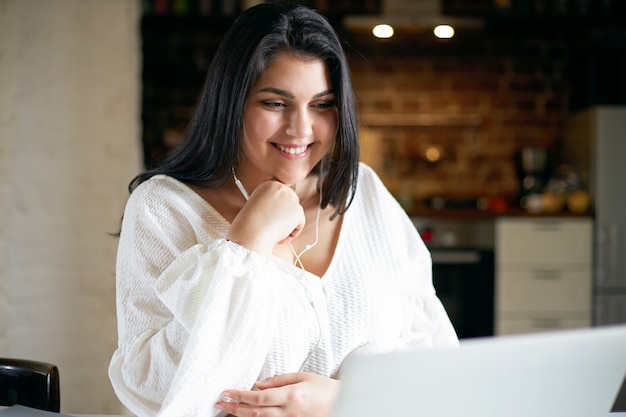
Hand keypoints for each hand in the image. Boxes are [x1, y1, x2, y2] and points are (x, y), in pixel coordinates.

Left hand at [215, 372, 339, 416]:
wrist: (343, 403)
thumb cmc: (325, 388)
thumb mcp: (303, 377)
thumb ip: (279, 380)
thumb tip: (258, 384)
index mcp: (292, 396)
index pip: (259, 397)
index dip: (240, 396)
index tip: (226, 392)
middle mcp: (289, 413)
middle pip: (255, 413)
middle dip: (235, 408)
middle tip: (220, 403)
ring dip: (242, 416)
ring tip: (228, 410)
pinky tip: (247, 416)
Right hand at [227, 180, 305, 256]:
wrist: (251, 231)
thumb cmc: (249, 224)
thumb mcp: (257, 205)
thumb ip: (272, 202)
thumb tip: (283, 209)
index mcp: (269, 184)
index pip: (281, 193)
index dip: (279, 206)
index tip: (272, 216)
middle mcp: (281, 187)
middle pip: (291, 201)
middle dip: (286, 214)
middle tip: (275, 225)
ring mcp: (291, 198)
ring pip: (295, 214)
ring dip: (288, 225)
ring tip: (275, 232)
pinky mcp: (298, 210)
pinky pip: (300, 224)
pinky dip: (292, 234)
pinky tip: (280, 236)